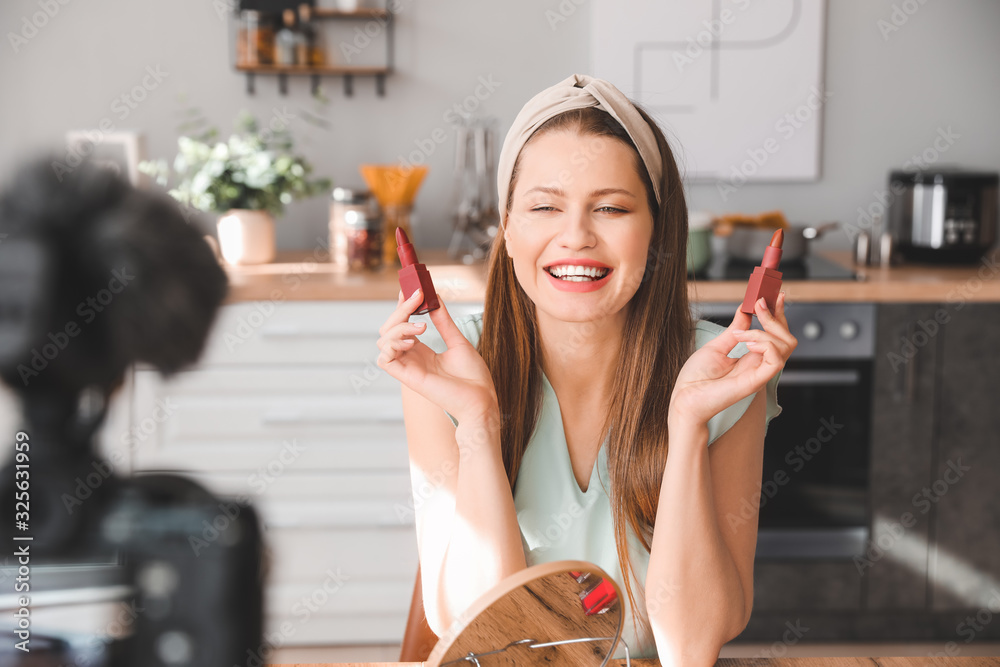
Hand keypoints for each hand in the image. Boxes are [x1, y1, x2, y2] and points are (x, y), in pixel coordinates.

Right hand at [376, 288, 498, 423]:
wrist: (481, 399)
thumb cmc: (473, 377)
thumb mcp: (458, 341)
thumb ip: (443, 322)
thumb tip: (435, 299)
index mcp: (422, 351)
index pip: (402, 324)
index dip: (403, 306)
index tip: (410, 288)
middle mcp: (411, 358)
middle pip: (389, 329)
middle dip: (400, 310)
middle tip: (417, 298)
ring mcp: (408, 367)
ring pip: (383, 340)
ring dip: (398, 327)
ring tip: (422, 327)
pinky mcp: (407, 378)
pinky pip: (384, 359)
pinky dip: (392, 345)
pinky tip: (412, 342)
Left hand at [669, 292, 796, 427]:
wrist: (684, 397)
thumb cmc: (696, 378)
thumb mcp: (717, 345)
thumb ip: (736, 329)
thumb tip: (745, 309)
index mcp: (752, 358)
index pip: (776, 334)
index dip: (778, 314)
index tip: (774, 294)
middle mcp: (759, 365)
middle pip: (786, 338)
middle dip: (776, 316)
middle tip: (759, 303)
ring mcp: (760, 373)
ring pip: (786, 346)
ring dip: (766, 330)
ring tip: (743, 333)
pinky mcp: (756, 381)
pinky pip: (776, 360)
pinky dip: (765, 344)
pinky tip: (748, 342)